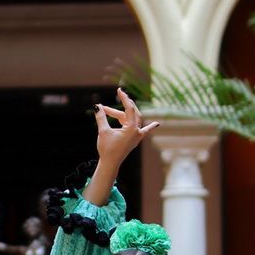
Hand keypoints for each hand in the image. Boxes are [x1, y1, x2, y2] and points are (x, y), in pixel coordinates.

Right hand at [83, 89, 157, 206]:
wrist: (110, 163)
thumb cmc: (106, 148)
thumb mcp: (103, 131)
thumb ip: (101, 117)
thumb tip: (97, 106)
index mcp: (131, 128)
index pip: (129, 108)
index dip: (124, 98)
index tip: (119, 90)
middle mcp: (137, 131)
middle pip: (131, 113)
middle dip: (123, 105)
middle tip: (117, 97)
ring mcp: (137, 136)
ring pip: (133, 119)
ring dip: (124, 114)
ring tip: (109, 111)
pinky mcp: (135, 139)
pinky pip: (145, 131)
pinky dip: (150, 127)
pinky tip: (157, 124)